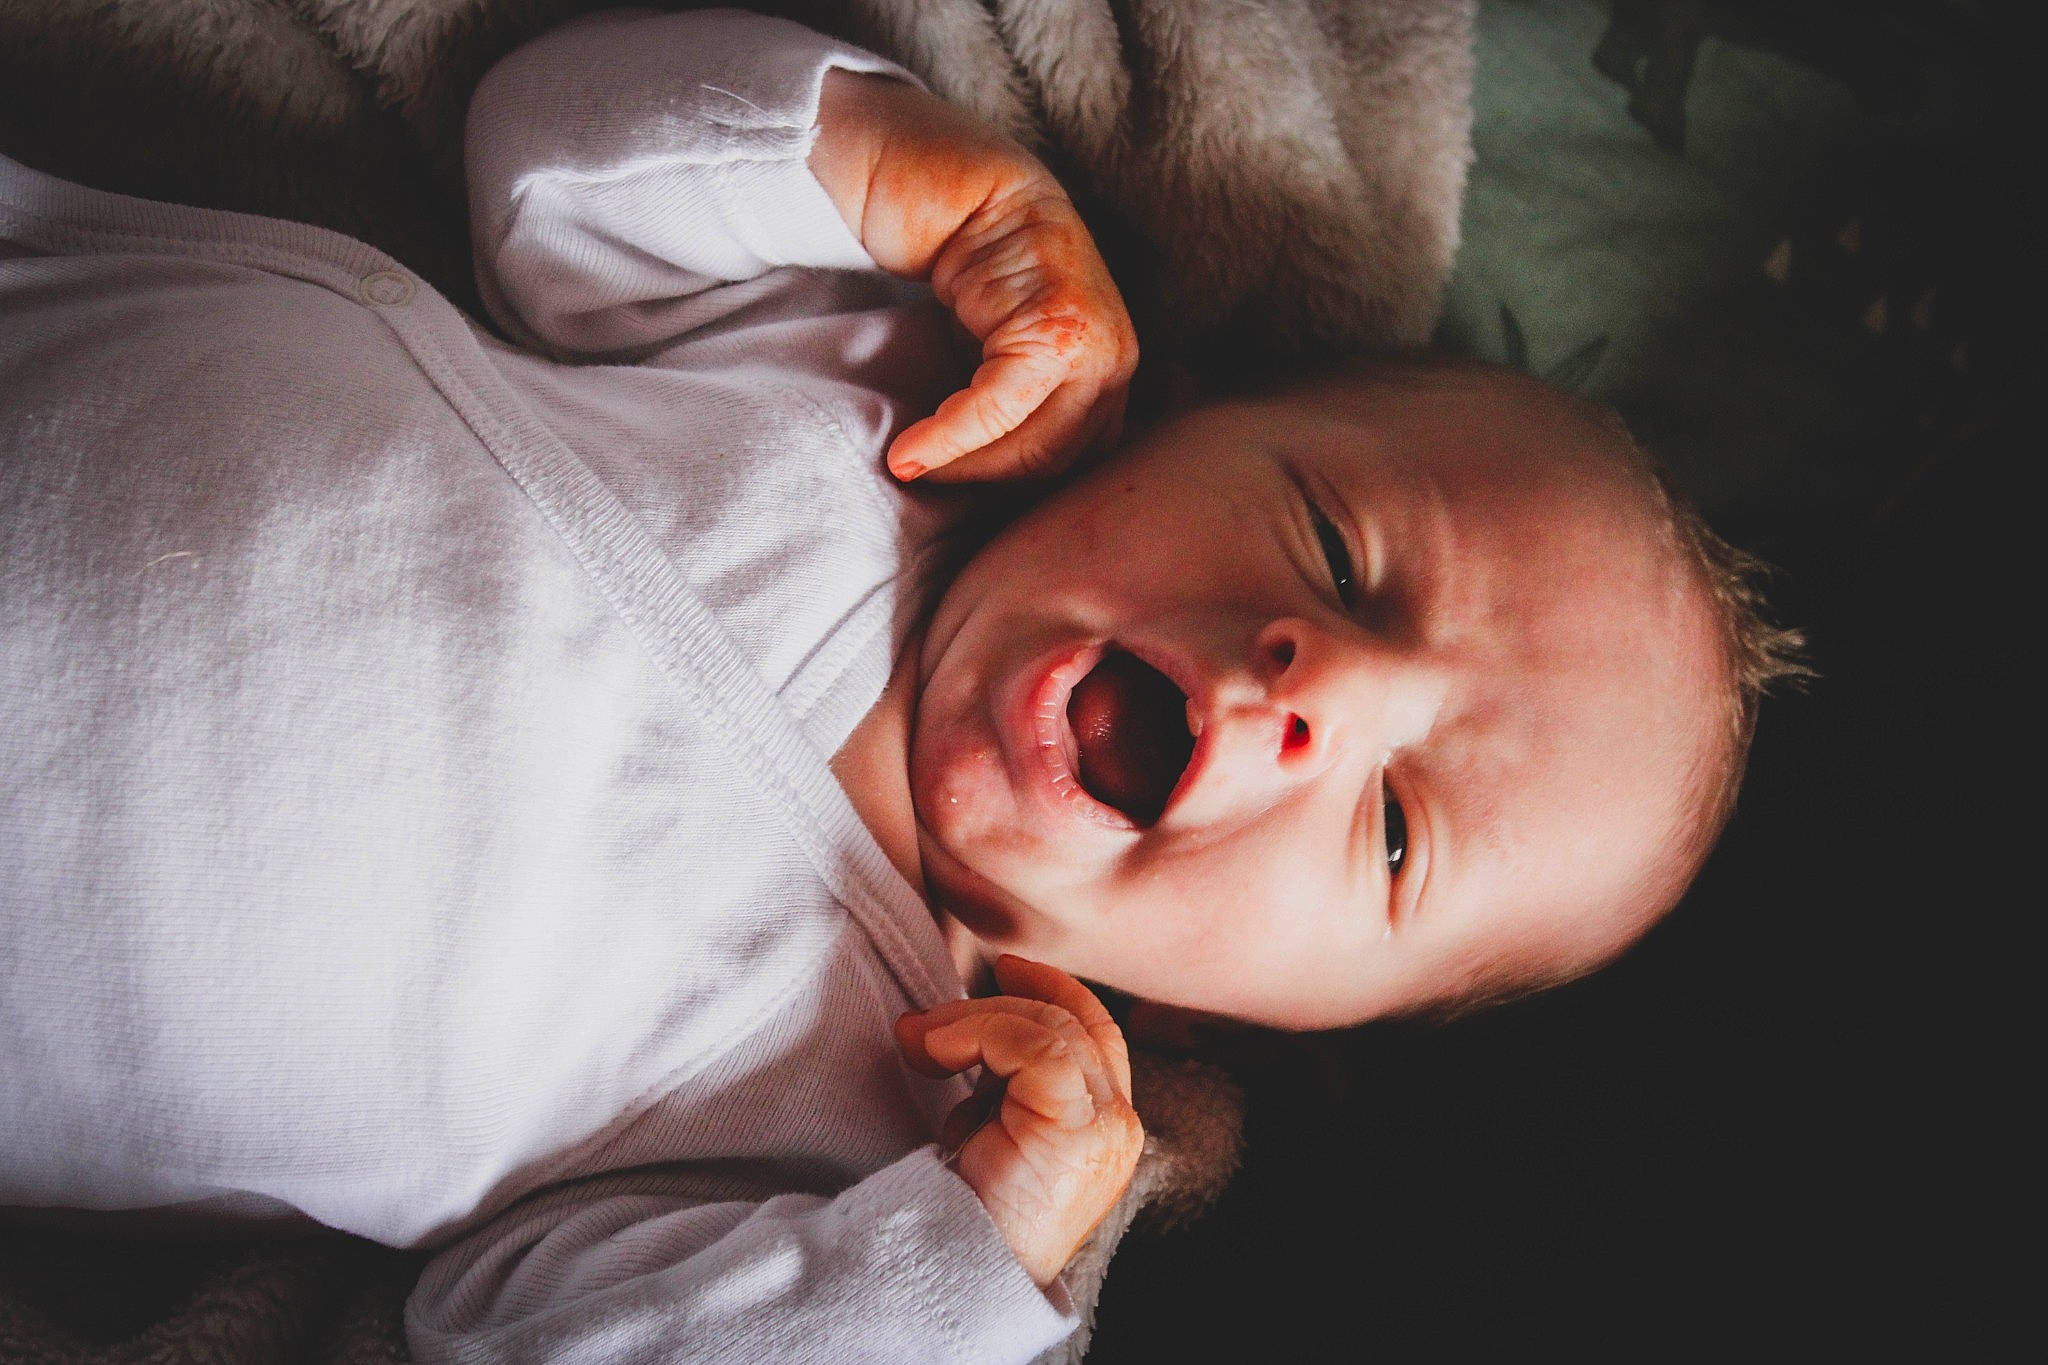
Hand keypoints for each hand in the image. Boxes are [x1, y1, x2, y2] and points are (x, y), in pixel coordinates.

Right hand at [809, 72, 1136, 482]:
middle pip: (1061, 460)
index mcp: (1107, 359)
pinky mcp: (1053, 316)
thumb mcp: (993, 340)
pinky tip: (908, 451)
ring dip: (966, 466)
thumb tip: (986, 477)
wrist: (938, 169)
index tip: (948, 483)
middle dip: (986, 481)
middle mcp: (1114, 349)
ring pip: (1039, 442)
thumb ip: (1011, 394)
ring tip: (910, 463)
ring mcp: (1094, 332)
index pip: (1077, 458)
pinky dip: (952, 436)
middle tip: (921, 475)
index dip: (1011, 484)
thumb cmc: (957, 256)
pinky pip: (1002, 404)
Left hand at [895, 956, 1143, 1286]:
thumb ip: (1003, 1080)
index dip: (1055, 989)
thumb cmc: (965, 1210)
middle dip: (997, 1003)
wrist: (958, 1274)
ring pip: (1052, 1027)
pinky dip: (980, 1034)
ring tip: (919, 1040)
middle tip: (926, 1021)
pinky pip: (1038, 1048)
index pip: (1096, 1030)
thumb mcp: (991, 1128)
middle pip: (1074, 1020)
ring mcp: (1106, 1127)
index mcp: (1104, 1122)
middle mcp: (1118, 1123)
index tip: (1002, 968)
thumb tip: (964, 1024)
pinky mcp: (1078, 1129)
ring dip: (974, 1019)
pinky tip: (936, 1053)